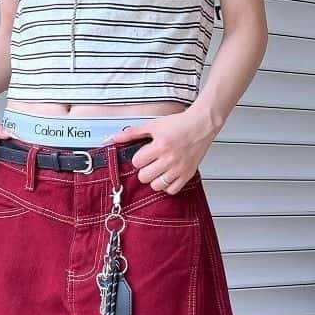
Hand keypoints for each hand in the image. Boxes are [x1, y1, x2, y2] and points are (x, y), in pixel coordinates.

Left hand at [105, 108, 219, 193]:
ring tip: (158, 170)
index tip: (143, 155)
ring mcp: (179, 168)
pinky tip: (167, 176)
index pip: (137, 162)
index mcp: (160, 145)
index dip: (138, 159)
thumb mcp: (153, 125)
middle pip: (144, 177)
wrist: (201, 125)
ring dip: (154, 179)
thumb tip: (113, 138)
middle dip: (144, 170)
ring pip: (156, 186)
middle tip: (150, 164)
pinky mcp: (188, 174)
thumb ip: (132, 133)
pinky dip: (167, 186)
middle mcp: (170, 158)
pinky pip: (172, 190)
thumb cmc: (179, 124)